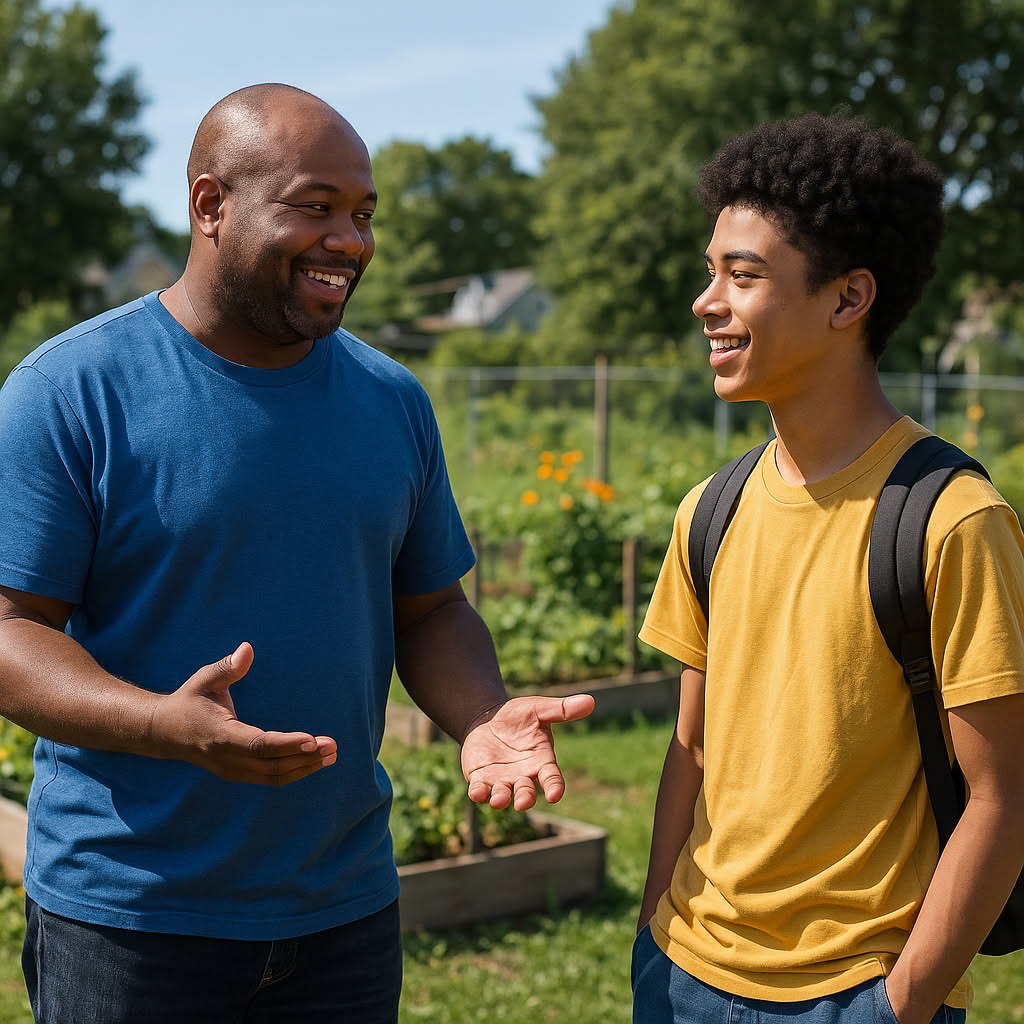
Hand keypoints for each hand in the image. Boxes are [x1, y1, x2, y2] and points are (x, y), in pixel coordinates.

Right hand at [147, 642, 336, 785]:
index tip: (311, 739)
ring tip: (331, 755)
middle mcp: (227, 759)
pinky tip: (313, 760)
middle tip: (333, 746)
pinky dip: (294, 771)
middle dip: (304, 758)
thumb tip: (247, 649)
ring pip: (273, 776)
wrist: (164, 733)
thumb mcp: (204, 679)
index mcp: (220, 736)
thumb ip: (227, 667)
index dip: (286, 744)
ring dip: (304, 767)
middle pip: (271, 766)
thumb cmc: (190, 700)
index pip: (258, 745)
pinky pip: (270, 777)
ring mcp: (232, 771)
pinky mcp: (238, 774)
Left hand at [460, 694, 594, 809]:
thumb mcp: (538, 709)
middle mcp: (523, 776)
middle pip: (527, 792)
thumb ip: (561, 709)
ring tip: (499, 800)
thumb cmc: (517, 716)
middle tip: (523, 802)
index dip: (554, 787)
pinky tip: (476, 793)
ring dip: (501, 799)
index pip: (551, 778)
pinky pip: (480, 791)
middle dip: (525, 798)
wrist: (488, 718)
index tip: (555, 794)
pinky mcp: (481, 779)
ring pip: (503, 795)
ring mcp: (501, 780)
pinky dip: (479, 794)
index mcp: (541, 761)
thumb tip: (591, 701)